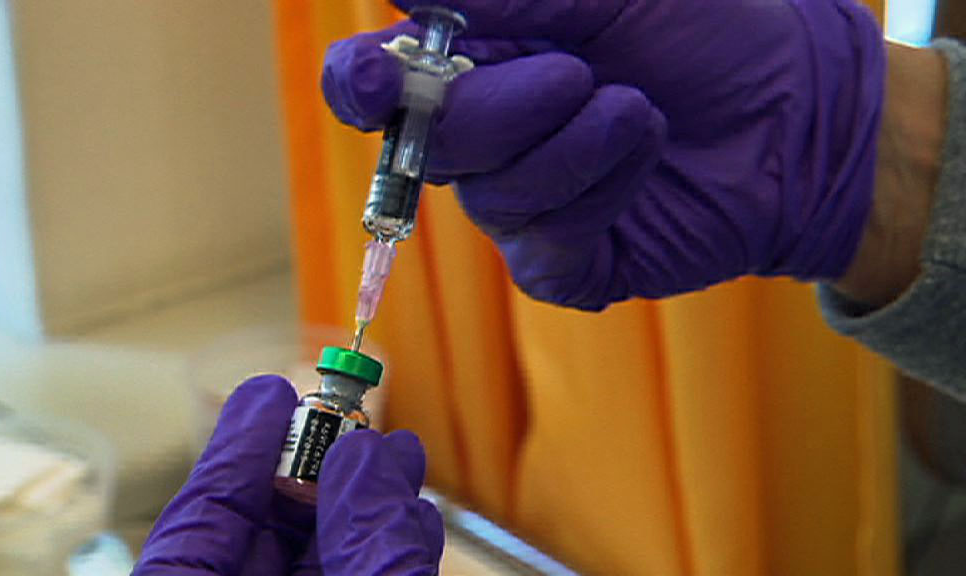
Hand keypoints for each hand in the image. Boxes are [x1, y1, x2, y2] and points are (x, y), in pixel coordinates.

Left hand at [132, 376, 443, 574]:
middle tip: (355, 424)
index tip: (269, 393)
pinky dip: (385, 553)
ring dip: (367, 507)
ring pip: (321, 559)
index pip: (203, 515)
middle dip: (320, 471)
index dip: (240, 447)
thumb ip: (364, 542)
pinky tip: (414, 522)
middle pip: (265, 532)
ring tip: (400, 457)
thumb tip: (368, 456)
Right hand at [322, 0, 884, 309]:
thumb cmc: (703, 31)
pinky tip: (644, 159)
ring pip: (493, 196)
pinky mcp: (560, 264)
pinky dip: (604, 194)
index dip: (359, 84)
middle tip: (578, 74)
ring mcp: (518, 207)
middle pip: (429, 144)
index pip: (371, 86)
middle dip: (503, 108)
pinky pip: (545, 244)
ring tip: (639, 113)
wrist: (793, 108)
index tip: (374, 76)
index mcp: (473, 65)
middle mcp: (481, 141)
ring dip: (575, 146)